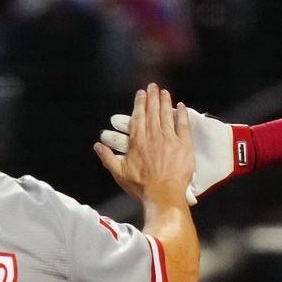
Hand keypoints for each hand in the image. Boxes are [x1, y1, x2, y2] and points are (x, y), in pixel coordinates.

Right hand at [100, 105, 251, 204]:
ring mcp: (169, 139)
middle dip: (153, 97)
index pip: (138, 117)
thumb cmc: (142, 187)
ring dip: (165, 102)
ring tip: (164, 92)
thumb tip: (97, 146)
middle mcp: (153, 136)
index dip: (140, 103)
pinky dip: (181, 114)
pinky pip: (183, 125)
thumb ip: (108, 157)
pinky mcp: (184, 145)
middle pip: (152, 111)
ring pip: (167, 115)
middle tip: (153, 86)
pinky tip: (181, 106)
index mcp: (138, 141)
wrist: (163, 195)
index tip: (141, 94)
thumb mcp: (119, 173)